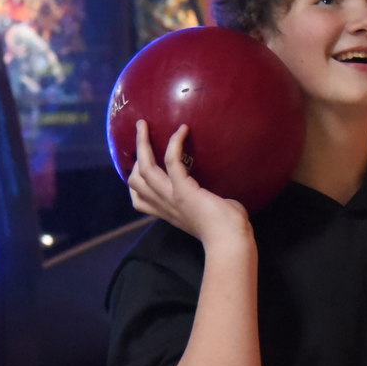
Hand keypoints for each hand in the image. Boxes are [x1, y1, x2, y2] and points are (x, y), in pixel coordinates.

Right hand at [128, 120, 251, 247]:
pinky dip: (174, 143)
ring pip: (144, 169)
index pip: (139, 200)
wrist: (231, 241)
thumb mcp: (209, 213)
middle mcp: (165, 205)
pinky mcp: (184, 190)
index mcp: (169, 213)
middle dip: (135, 156)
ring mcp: (172, 197)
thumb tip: (219, 190)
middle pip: (134, 181)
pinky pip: (171, 161)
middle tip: (141, 133)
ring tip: (144, 124)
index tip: (140, 162)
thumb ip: (206, 200)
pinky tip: (183, 130)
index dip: (135, 180)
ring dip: (142, 143)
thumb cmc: (228, 230)